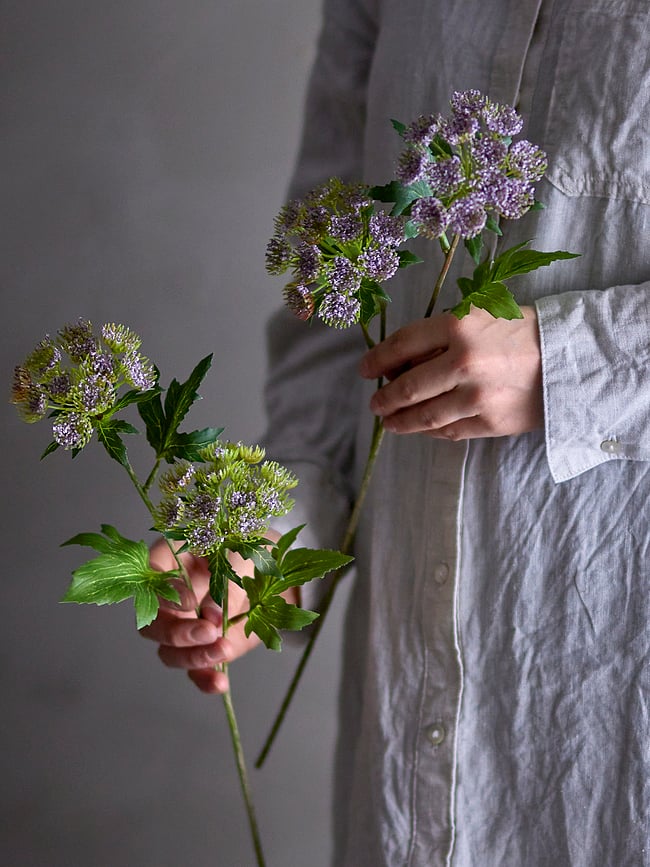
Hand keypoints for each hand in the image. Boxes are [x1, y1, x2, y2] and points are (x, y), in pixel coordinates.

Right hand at [141, 536, 292, 693]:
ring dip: (192, 657)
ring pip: (170, 651)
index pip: (150, 576)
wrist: (277, 572)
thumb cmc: (251, 552)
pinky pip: (196, 669)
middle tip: (207, 631)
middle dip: (176, 633)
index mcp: (172, 559)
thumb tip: (210, 617)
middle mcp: (172, 596)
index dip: (162, 592)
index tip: (189, 601)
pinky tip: (219, 683)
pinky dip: (205, 679)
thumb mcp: (241, 559)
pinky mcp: (205, 647)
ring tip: (222, 650)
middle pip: (153, 623)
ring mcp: (186, 625)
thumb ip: (225, 586)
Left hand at [359, 306, 542, 439]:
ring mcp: (477, 397)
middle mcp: (464, 362)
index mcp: (458, 327)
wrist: (573, 357)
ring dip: (401, 421)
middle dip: (385, 398)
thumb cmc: (522, 331)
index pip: (403, 344)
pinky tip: (423, 429)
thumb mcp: (480, 316)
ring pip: (424, 416)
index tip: (366, 370)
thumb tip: (401, 363)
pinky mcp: (491, 422)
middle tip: (375, 403)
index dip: (378, 359)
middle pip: (408, 387)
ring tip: (390, 422)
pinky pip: (450, 431)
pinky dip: (431, 432)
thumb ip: (442, 336)